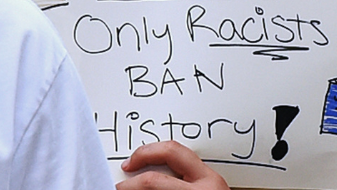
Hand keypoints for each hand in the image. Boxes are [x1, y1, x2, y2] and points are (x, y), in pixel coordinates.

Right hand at [116, 141, 230, 189]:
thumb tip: (131, 186)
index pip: (155, 180)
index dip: (131, 184)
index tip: (119, 187)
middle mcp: (210, 182)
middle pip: (171, 150)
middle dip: (144, 154)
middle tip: (128, 165)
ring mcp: (215, 179)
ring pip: (181, 151)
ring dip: (158, 155)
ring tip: (140, 163)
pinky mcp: (217, 180)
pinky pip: (189, 163)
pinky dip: (170, 164)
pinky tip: (159, 169)